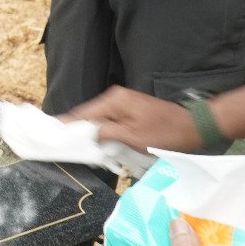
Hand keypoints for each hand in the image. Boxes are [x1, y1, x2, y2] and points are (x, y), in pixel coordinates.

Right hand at [62, 85, 201, 152]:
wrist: (193, 127)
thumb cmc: (164, 134)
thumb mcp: (131, 137)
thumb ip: (104, 133)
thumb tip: (81, 135)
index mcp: (113, 100)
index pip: (81, 113)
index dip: (66, 125)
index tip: (51, 137)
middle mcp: (114, 97)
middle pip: (88, 115)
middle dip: (78, 131)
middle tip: (64, 148)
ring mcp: (122, 101)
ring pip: (98, 119)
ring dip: (91, 133)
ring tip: (77, 148)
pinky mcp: (129, 108)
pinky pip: (108, 120)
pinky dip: (102, 131)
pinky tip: (98, 143)